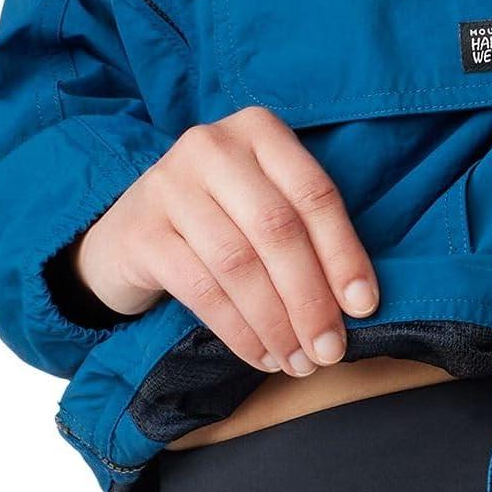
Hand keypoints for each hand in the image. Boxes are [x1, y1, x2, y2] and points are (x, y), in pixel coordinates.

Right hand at [72, 106, 377, 376]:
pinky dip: (239, 331)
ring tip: (298, 361)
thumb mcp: (264, 204)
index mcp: (259, 130)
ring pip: (240, 264)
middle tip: (329, 350)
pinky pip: (202, 291)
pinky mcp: (141, 232)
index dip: (344, 255)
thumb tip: (358, 302)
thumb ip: (308, 232)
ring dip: (276, 324)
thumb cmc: (220, 221)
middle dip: (310, 299)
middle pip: (278, 230)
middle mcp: (212, 146)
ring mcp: (169, 185)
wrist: (127, 234)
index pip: (314, 194)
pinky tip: (260, 355)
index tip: (364, 307)